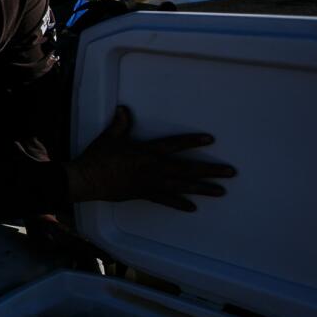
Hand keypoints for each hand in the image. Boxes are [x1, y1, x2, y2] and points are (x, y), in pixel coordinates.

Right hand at [65, 106, 235, 211]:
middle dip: (210, 170)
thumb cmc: (97, 158)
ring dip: (202, 188)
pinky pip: (165, 200)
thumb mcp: (109, 138)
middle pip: (187, 169)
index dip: (192, 141)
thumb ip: (120, 124)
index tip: (210, 140)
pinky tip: (192, 207)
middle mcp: (153, 168)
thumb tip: (124, 110)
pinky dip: (179, 204)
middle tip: (229, 173)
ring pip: (182, 186)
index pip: (174, 145)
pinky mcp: (144, 194)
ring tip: (220, 191)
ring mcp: (150, 183)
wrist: (86, 180)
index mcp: (146, 152)